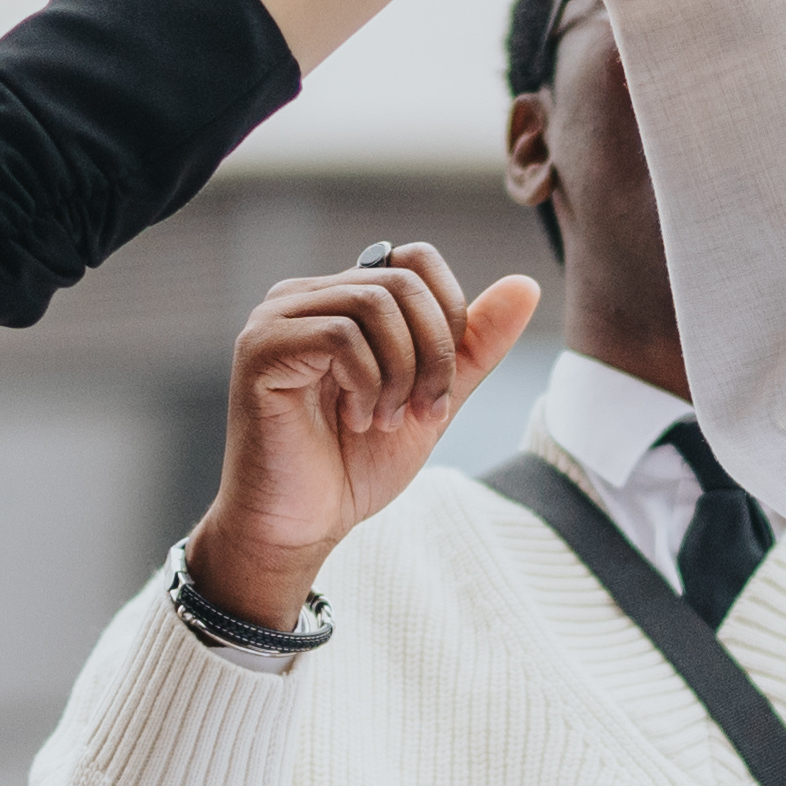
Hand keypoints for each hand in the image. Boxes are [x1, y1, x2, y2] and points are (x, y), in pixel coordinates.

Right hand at [186, 245, 533, 621]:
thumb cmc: (355, 465)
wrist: (302, 526)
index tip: (442, 388)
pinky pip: (340, 336)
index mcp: (342, 298)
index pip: (416, 259)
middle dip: (434, 353)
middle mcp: (304, 295)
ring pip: (375, 304)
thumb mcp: (434, 398)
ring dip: (401, 372)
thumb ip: (476, 346)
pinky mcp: (260, 348)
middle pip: (403, 281)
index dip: (450, 317)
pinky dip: (367, 384)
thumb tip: (525, 285)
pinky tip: (356, 420)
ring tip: (385, 420)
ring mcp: (277, 317)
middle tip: (422, 411)